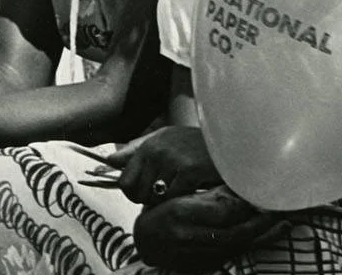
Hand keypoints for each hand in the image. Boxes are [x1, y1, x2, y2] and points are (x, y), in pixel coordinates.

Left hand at [105, 125, 220, 204]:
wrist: (232, 140)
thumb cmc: (198, 143)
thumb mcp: (166, 139)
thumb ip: (137, 149)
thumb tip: (109, 160)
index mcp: (148, 145)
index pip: (125, 180)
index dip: (134, 194)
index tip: (146, 197)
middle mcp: (156, 151)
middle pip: (137, 192)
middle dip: (149, 201)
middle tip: (167, 198)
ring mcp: (172, 159)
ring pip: (157, 198)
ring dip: (169, 201)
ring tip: (183, 193)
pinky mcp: (190, 170)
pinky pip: (176, 197)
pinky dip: (184, 200)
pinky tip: (195, 191)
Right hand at [131, 187, 285, 272]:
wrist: (148, 245)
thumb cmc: (162, 216)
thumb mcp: (181, 199)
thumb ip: (211, 197)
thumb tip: (240, 188)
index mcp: (181, 213)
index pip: (221, 210)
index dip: (244, 204)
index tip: (260, 193)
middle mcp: (190, 237)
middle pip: (235, 232)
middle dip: (261, 222)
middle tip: (279, 210)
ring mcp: (199, 255)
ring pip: (239, 245)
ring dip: (264, 235)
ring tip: (284, 224)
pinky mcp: (206, 265)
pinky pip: (235, 254)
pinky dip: (254, 244)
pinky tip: (268, 236)